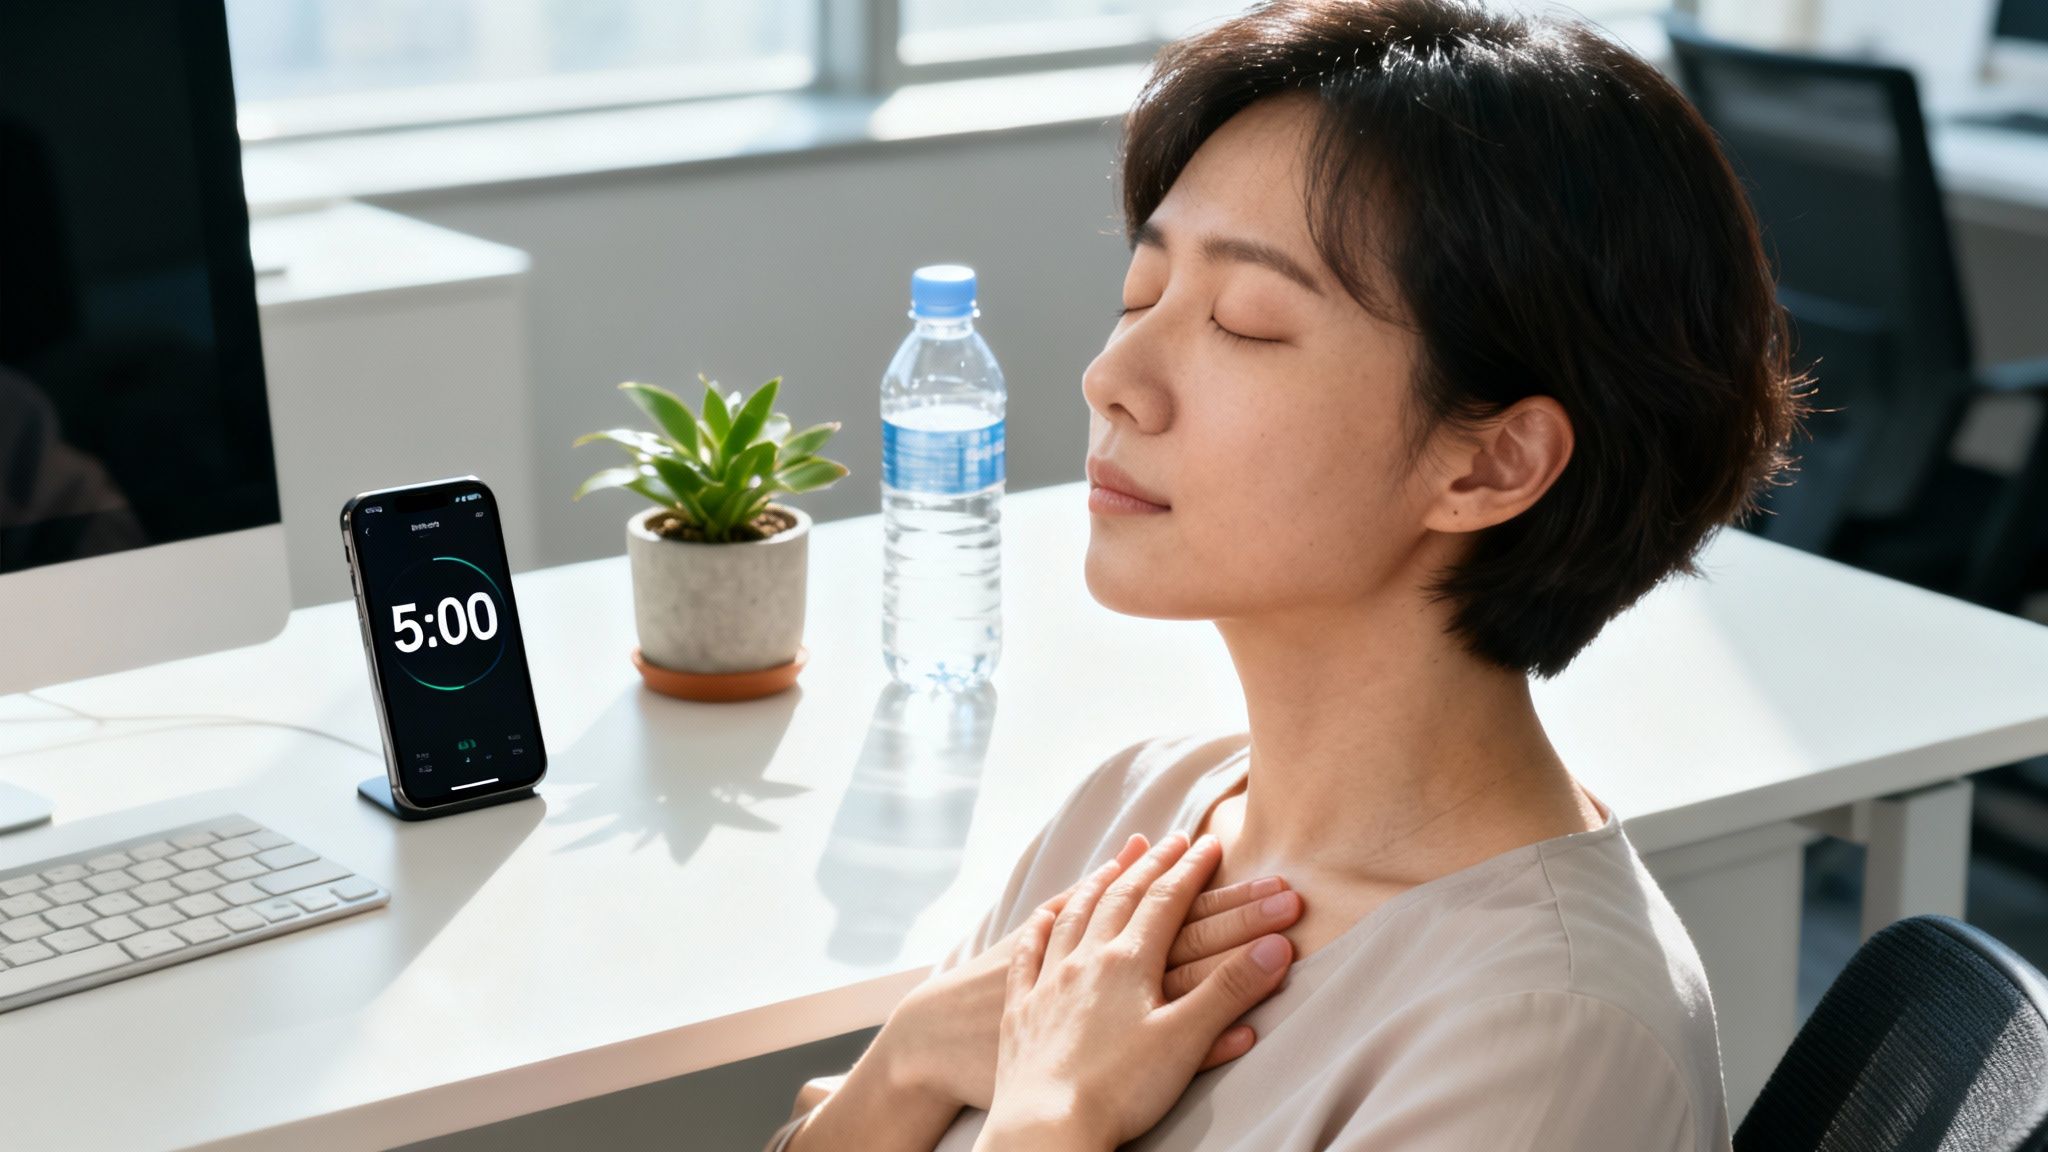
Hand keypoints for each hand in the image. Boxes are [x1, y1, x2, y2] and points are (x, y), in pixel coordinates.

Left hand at [976, 832, 1293, 1149]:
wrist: (1046, 1129)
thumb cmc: (1120, 1089)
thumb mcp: (1187, 1038)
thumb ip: (1231, 989)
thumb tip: (1278, 945)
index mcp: (1128, 962)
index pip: (1166, 900)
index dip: (1191, 869)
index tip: (1211, 843)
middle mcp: (1084, 959)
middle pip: (1121, 896)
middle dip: (1151, 864)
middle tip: (1172, 840)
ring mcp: (1047, 982)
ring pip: (1073, 915)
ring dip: (1098, 883)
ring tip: (1114, 864)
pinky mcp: (1020, 1010)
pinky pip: (1027, 954)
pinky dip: (1040, 926)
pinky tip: (1045, 916)